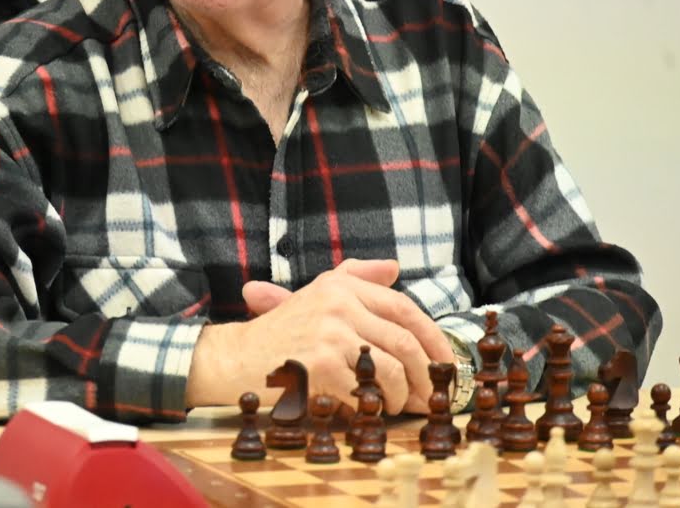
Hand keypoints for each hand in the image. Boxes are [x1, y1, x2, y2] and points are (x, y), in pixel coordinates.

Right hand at [185, 259, 452, 413]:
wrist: (233, 359)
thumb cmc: (278, 333)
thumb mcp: (315, 293)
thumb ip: (355, 277)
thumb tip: (394, 268)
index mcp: (341, 286)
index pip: (405, 309)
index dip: (434, 339)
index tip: (446, 364)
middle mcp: (339, 303)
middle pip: (406, 342)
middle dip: (426, 376)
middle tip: (431, 398)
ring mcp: (331, 334)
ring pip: (393, 370)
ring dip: (402, 396)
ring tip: (395, 406)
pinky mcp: (322, 366)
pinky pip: (367, 392)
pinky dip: (375, 408)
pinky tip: (368, 412)